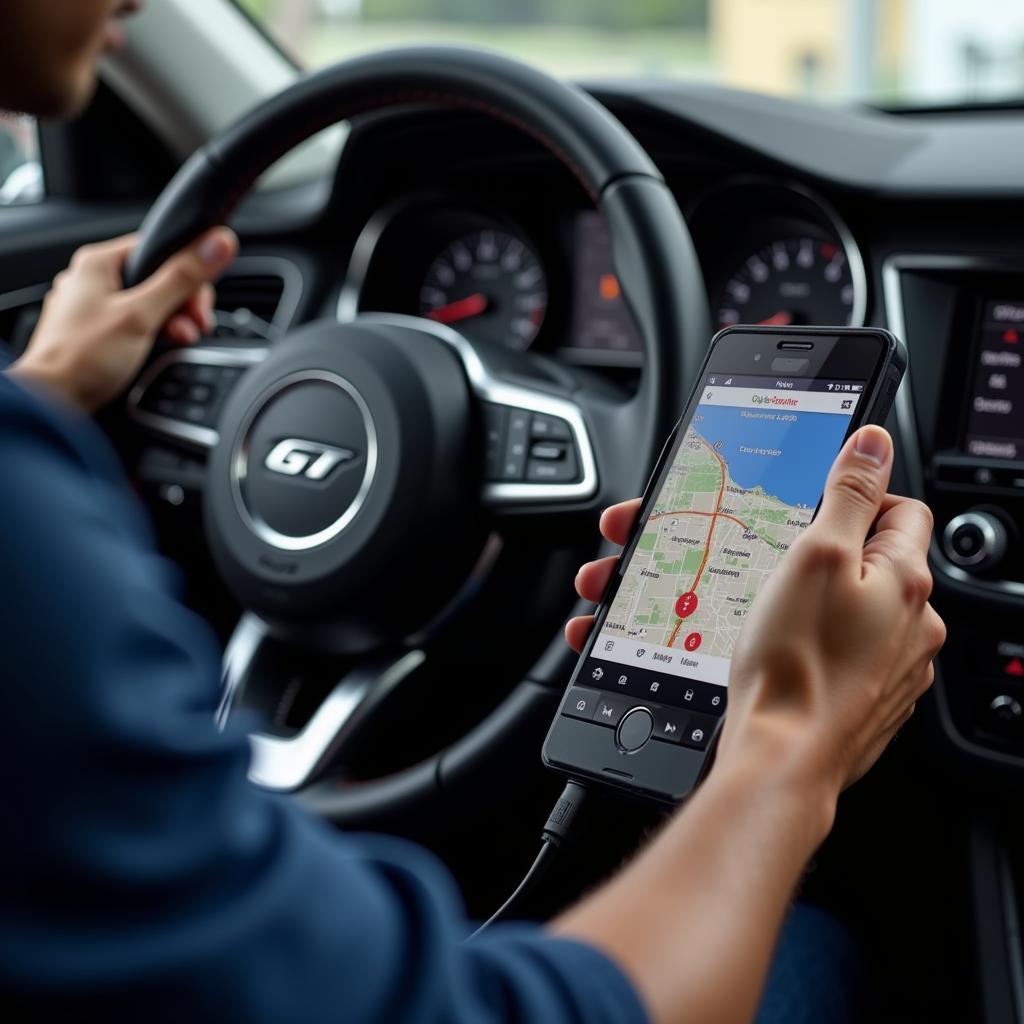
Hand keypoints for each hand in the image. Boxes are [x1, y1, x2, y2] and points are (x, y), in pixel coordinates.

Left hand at [8, 229, 237, 412]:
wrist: (53, 401)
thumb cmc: (81, 358)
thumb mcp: (141, 314)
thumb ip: (181, 279)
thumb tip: (216, 245)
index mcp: (99, 262)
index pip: (159, 249)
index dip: (188, 275)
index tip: (199, 302)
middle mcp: (94, 279)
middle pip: (159, 278)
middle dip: (183, 305)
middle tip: (194, 325)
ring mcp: (96, 306)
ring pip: (151, 303)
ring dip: (173, 323)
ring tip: (177, 340)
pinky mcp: (100, 330)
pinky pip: (138, 323)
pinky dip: (155, 335)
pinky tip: (160, 347)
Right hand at [722, 425, 944, 793]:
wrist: (782, 757)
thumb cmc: (795, 664)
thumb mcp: (814, 555)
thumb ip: (848, 495)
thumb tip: (873, 443)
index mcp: (907, 580)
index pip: (902, 508)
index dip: (858, 500)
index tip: (818, 514)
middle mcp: (915, 624)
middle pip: (879, 562)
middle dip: (832, 556)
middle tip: (784, 569)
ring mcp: (897, 667)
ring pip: (863, 611)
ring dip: (826, 604)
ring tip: (780, 616)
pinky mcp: (872, 699)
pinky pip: (852, 653)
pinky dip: (824, 646)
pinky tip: (787, 653)